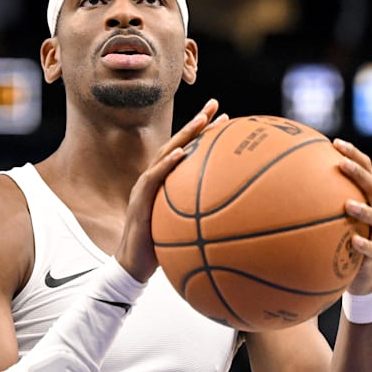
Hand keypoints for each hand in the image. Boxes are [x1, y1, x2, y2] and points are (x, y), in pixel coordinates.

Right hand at [115, 98, 224, 281]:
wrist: (134, 267)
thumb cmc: (161, 250)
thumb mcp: (186, 230)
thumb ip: (203, 218)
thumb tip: (237, 220)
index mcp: (165, 184)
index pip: (186, 151)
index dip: (203, 133)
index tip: (225, 118)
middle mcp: (154, 180)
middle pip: (176, 143)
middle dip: (196, 122)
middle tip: (215, 104)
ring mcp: (144, 188)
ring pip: (165, 154)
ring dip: (184, 135)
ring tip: (202, 120)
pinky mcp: (139, 201)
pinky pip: (152, 179)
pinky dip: (166, 164)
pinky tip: (180, 153)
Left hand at [334, 138, 371, 295]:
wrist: (361, 279)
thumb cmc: (343, 243)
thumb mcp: (333, 222)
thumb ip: (319, 204)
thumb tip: (283, 185)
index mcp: (371, 200)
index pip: (368, 171)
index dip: (355, 155)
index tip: (336, 143)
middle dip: (359, 174)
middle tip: (341, 164)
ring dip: (363, 210)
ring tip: (347, 204)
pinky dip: (364, 244)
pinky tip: (352, 241)